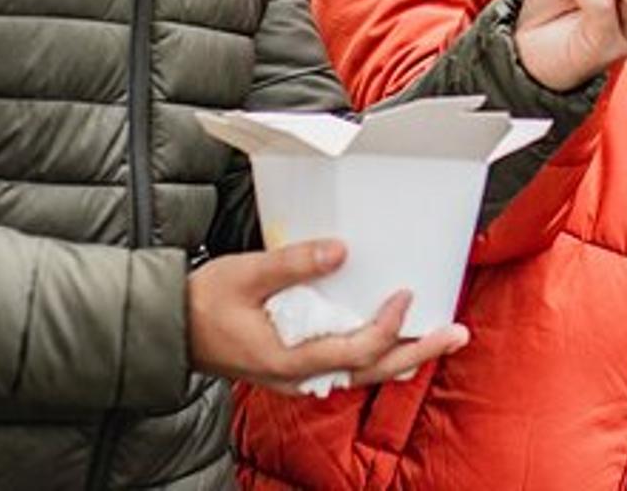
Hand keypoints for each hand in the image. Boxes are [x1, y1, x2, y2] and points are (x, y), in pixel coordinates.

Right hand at [186, 239, 467, 392]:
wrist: (169, 329)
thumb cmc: (203, 303)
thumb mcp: (245, 274)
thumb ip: (293, 263)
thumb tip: (340, 250)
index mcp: (289, 359)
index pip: (355, 349)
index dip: (387, 324)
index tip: (406, 293)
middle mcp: (301, 375)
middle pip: (373, 370)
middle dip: (419, 350)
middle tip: (457, 332)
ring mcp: (300, 375)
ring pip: (363, 372)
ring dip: (403, 355)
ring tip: (441, 336)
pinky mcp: (298, 366)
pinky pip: (348, 366)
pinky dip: (377, 355)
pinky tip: (397, 342)